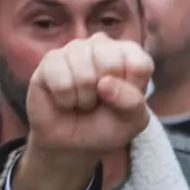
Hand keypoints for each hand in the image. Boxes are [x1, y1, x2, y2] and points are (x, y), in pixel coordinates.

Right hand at [13, 33, 152, 189]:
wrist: (71, 143)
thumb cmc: (107, 126)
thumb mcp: (132, 121)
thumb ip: (132, 102)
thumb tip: (105, 83)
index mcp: (130, 56)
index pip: (139, 63)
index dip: (131, 89)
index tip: (122, 100)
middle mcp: (103, 46)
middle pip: (111, 62)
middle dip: (105, 93)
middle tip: (99, 100)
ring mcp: (75, 50)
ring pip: (84, 72)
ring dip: (83, 98)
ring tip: (82, 101)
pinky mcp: (50, 60)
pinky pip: (60, 80)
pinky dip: (65, 99)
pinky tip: (64, 99)